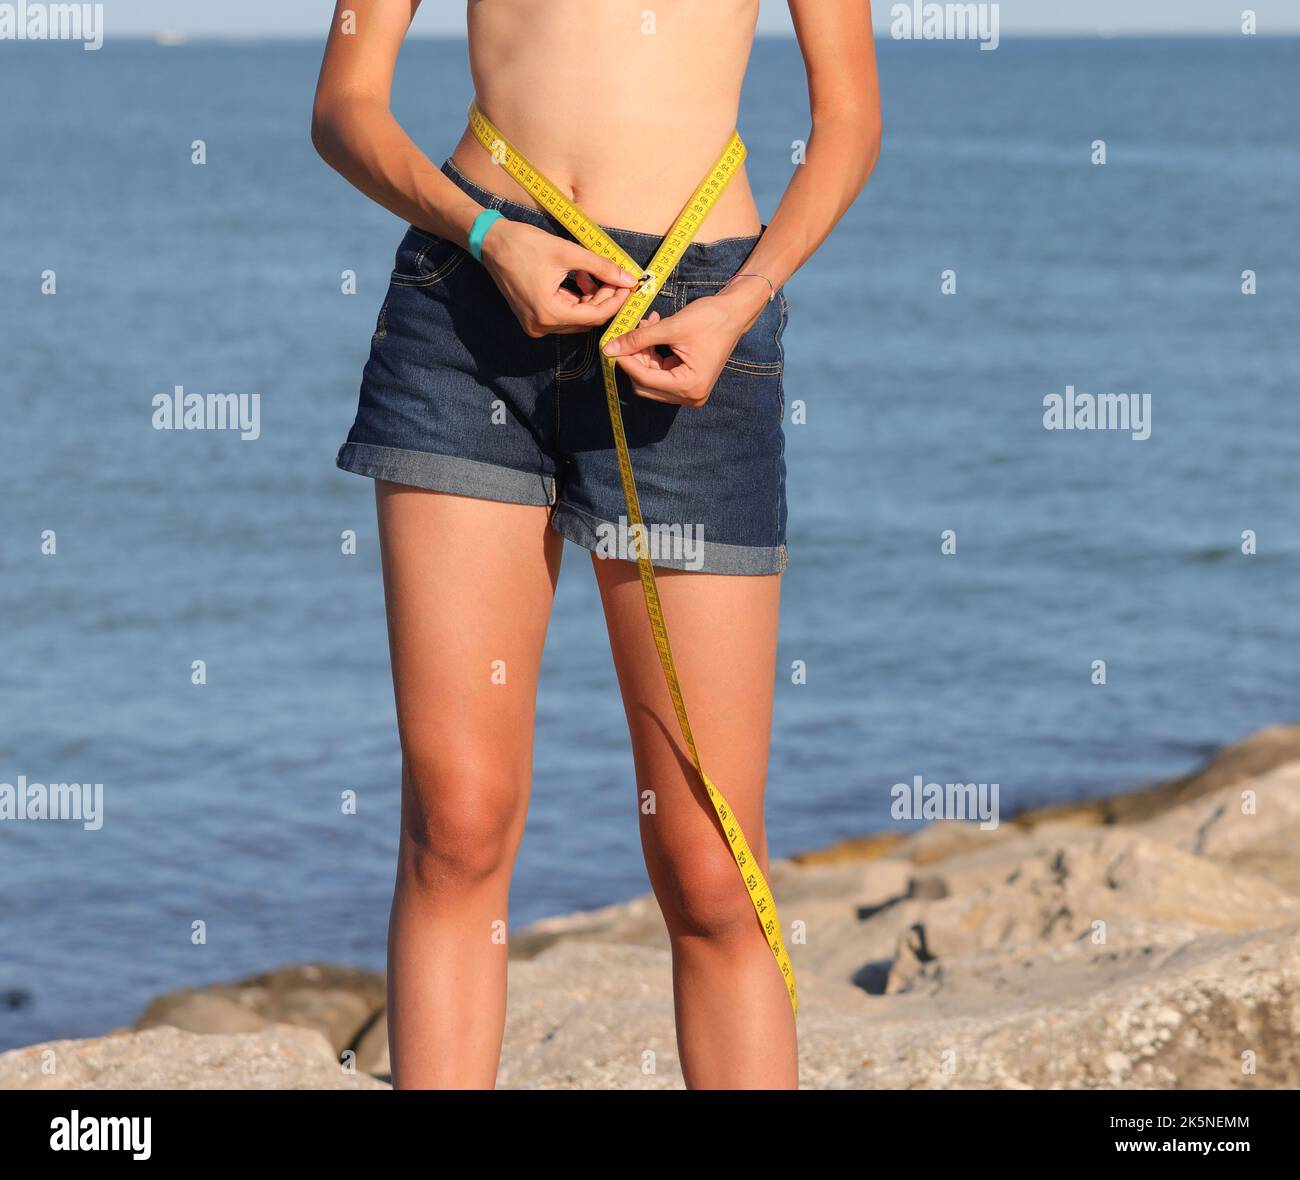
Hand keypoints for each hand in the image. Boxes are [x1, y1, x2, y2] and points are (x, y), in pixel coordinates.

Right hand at [480, 219, 638, 336]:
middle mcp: (541, 326)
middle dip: (604, 298)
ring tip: (590, 273)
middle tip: (614, 276)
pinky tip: (579, 278)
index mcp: (549, 313)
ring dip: (590, 298)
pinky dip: (575, 299)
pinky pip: (563, 314)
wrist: (491, 242)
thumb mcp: (567, 252)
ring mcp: (535, 325)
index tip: (628, 285)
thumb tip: (629, 279)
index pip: (594, 316)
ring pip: (576, 318)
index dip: (615, 301)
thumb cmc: (524, 244)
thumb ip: (601, 267)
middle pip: (586, 319)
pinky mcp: (533, 319)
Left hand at [601, 285, 765, 406]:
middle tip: (628, 332)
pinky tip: (653, 331)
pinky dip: (652, 354)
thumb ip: (639, 339)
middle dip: (634, 358)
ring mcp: (689, 392)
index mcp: (690, 386)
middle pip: (646, 384)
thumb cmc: (710, 318)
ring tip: (646, 325)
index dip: (625, 361)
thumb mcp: (671, 327)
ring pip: (650, 378)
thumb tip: (608, 348)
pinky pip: (660, 373)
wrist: (734, 313)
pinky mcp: (687, 383)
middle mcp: (690, 396)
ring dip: (643, 353)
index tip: (610, 344)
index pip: (645, 379)